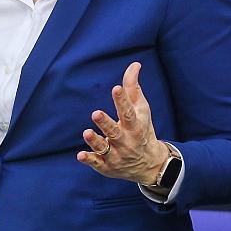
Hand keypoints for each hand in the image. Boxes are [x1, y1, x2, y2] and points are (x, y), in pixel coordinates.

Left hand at [76, 62, 168, 184]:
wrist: (150, 165)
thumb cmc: (142, 129)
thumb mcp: (141, 110)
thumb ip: (133, 88)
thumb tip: (134, 64)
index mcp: (135, 126)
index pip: (128, 112)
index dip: (122, 101)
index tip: (116, 88)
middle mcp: (126, 141)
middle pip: (115, 132)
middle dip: (105, 123)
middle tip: (95, 113)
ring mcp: (116, 155)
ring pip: (104, 148)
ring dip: (95, 141)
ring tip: (87, 132)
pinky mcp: (107, 166)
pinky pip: (97, 163)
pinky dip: (90, 160)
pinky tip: (80, 155)